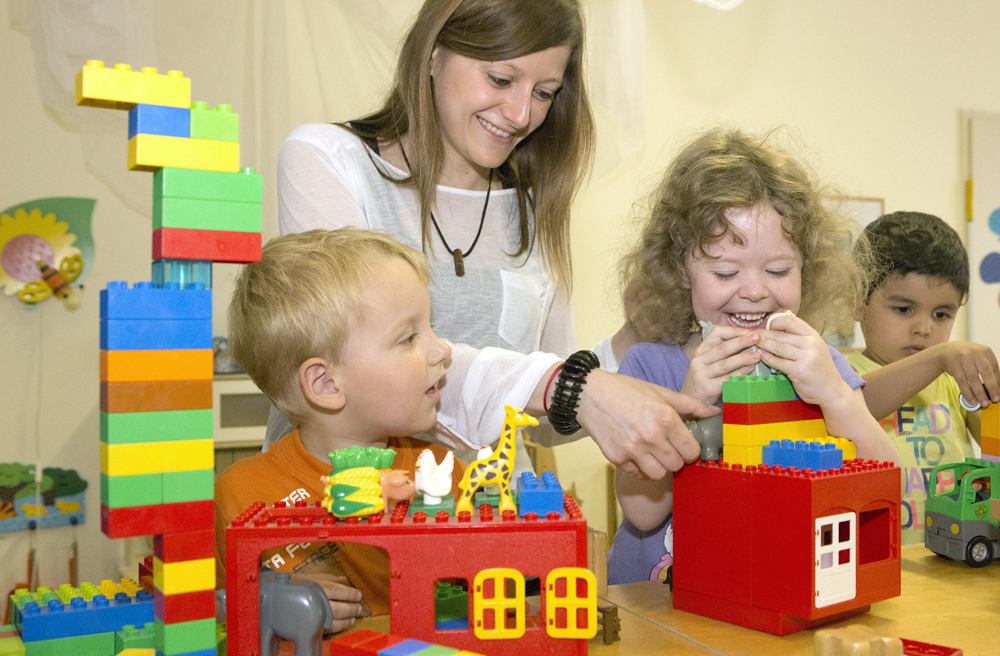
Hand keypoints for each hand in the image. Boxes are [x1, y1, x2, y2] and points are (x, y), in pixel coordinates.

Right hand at [293, 573, 365, 633]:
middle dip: (351, 608)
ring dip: (347, 619)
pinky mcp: (310, 625)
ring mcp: (313, 615)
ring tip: (354, 617)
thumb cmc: (295, 584)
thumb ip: (330, 578)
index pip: (339, 591)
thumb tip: (345, 579)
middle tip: (359, 607)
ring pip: (334, 621)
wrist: (275, 595)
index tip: (359, 595)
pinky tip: (345, 623)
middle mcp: (317, 602)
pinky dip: (339, 627)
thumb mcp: (313, 576)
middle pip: (339, 608)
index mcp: (318, 587)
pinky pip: (327, 629)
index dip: (350, 594)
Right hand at [577, 368, 717, 479]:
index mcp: (665, 419)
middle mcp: (651, 437)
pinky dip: (641, 468)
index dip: (692, 450)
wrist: (589, 394)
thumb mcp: (660, 392)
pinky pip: (638, 473)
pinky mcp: (617, 458)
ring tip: (655, 453)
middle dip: (676, 458)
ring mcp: (632, 450)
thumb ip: (690, 404)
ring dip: (660, 466)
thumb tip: (714, 411)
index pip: (692, 451)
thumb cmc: (626, 390)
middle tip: (669, 448)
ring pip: (659, 474)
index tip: (686, 446)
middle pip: (677, 465)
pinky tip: (638, 454)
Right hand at [681, 326, 761, 404]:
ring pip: (725, 364)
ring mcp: (702, 374)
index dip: (733, 331)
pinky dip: (740, 373)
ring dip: (743, 358)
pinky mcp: (707, 387)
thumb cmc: (703, 380)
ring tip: (757, 355)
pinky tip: (750, 369)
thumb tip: (748, 343)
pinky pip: (727, 379)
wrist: (690, 400)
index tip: (748, 332)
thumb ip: (722, 354)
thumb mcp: (706, 363)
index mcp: (701, 351)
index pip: (716, 334)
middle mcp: (699, 360)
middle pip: (722, 348)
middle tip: (757, 337)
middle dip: (742, 341)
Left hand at [756, 313, 846, 406]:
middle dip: (764, 334)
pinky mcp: (799, 371)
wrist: (831, 390)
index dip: (776, 322)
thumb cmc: (819, 368)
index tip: (768, 327)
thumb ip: (799, 337)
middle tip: (752, 334)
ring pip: (778, 347)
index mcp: (813, 335)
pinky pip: (778, 362)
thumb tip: (777, 325)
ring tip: (753, 343)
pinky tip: (761, 355)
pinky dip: (767, 358)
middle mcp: (811, 344)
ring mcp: (805, 358)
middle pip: (781, 335)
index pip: (791, 321)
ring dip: (763, 344)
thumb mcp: (815, 347)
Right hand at [932, 341, 999, 407]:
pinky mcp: (953, 364)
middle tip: (995, 400)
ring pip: (973, 379)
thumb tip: (997, 389)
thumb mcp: (979, 359)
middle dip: (991, 388)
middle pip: (985, 373)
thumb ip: (988, 370)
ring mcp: (963, 358)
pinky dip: (967, 392)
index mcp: (986, 351)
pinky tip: (971, 400)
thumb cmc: (967, 358)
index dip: (997, 383)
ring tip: (983, 403)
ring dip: (979, 393)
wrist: (946, 351)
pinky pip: (961, 381)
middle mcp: (975, 353)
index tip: (999, 395)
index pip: (994, 369)